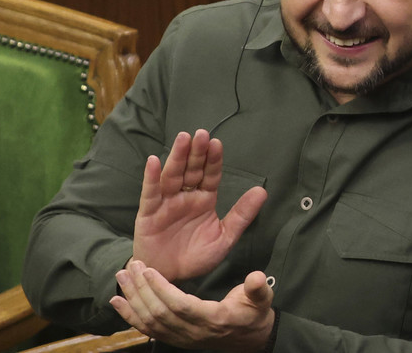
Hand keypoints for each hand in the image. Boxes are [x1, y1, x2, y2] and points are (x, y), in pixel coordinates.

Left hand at [111, 261, 274, 351]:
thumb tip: (256, 277)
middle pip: (159, 313)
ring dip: (132, 300)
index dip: (162, 289)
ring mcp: (182, 338)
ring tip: (122, 277)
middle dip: (142, 290)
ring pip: (150, 322)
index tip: (149, 270)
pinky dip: (130, 316)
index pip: (181, 306)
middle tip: (131, 266)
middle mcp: (194, 332)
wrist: (251, 339)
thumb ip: (258, 289)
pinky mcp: (175, 339)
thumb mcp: (262, 300)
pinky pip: (148, 330)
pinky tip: (117, 302)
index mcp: (214, 319)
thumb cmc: (254, 314)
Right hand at [132, 129, 266, 281]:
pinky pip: (150, 193)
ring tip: (183, 139)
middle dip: (197, 152)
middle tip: (202, 134)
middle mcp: (186, 197)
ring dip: (177, 157)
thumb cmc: (197, 257)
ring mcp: (166, 203)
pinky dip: (152, 177)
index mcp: (205, 200)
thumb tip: (262, 191)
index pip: (210, 175)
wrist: (170, 278)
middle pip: (192, 170)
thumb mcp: (224, 237)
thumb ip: (242, 215)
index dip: (213, 160)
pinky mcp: (149, 214)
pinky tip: (154, 162)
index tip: (217, 143)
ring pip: (172, 176)